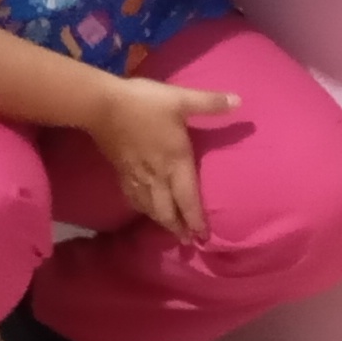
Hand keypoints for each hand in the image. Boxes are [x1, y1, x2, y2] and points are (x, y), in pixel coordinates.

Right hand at [87, 73, 238, 243]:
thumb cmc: (145, 103)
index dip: (196, 220)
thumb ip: (210, 102)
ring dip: (161, 222)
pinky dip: (142, 208)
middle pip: (168, 211)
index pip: (188, 199)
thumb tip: (239, 100)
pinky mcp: (121, 171)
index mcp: (176, 162)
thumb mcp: (181, 99)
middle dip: (178, 228)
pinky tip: (144, 209)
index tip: (203, 236)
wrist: (101, 105)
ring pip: (150, 208)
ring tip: (170, 231)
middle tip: (187, 241)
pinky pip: (133, 198)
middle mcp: (158, 175)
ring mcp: (137, 175)